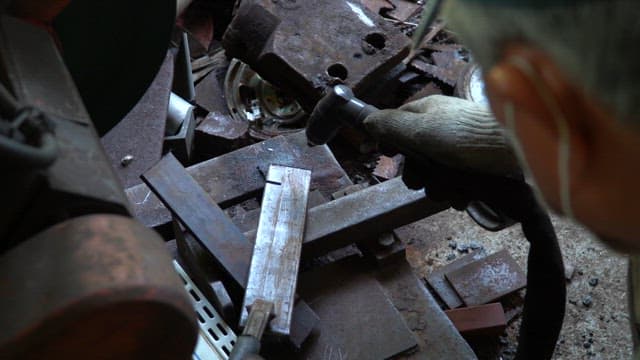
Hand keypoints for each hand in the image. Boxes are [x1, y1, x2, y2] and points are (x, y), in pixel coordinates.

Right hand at [363, 95, 533, 220]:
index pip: (397, 125)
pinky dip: (458, 191)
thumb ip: (392, 126)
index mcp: (427, 112)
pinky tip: (465, 195)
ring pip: (434, 174)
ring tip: (453, 188)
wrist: (520, 153)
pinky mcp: (477, 167)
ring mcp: (461, 149)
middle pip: (414, 156)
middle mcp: (442, 128)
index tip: (394, 157)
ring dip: (439, 186)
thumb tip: (366, 121)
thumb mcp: (421, 130)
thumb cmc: (466, 137)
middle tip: (425, 178)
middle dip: (418, 173)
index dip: (393, 143)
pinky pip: (456, 183)